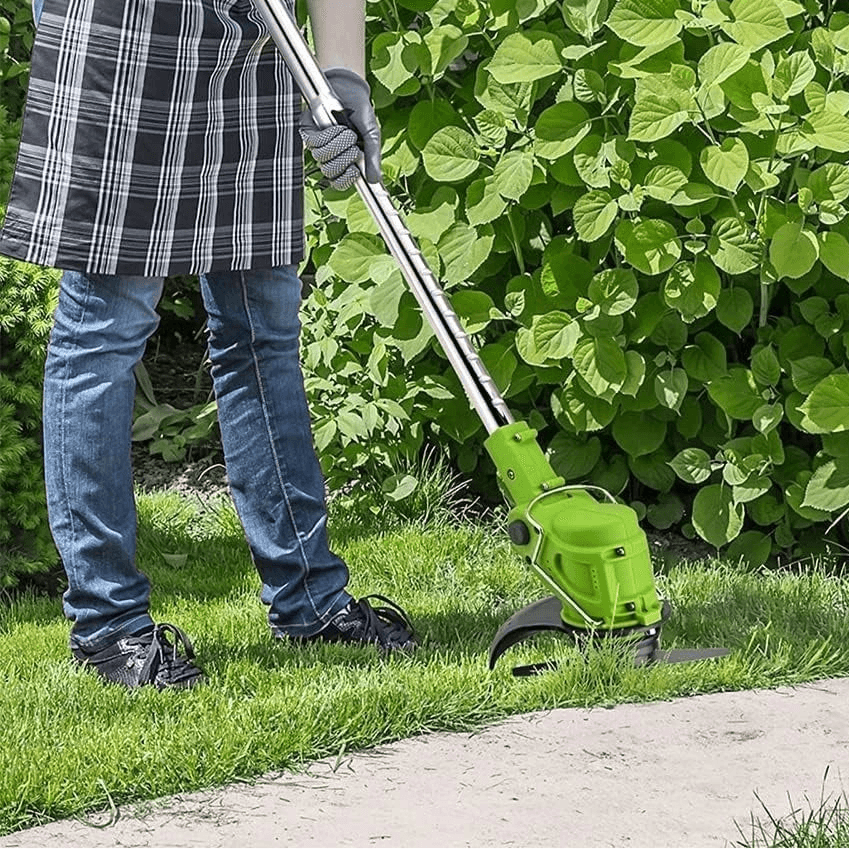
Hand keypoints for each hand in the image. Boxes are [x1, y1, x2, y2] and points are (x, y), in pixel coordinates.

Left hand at [300, 68, 381, 189]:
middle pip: (330, 171)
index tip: (354, 171)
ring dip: (336, 143)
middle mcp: (331, 156)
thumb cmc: (360, 112)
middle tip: (353, 142)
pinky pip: (313, 143)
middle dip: (344, 157)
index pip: (340, 182)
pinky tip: (333, 126)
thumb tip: (375, 180)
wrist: (349, 89)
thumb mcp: (372, 134)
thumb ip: (373, 157)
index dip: (345, 179)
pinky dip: (326, 134)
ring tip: (345, 131)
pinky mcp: (308, 132)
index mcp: (346, 161)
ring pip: (322, 157)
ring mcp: (318, 144)